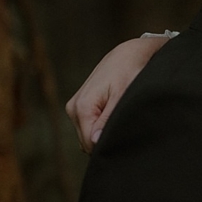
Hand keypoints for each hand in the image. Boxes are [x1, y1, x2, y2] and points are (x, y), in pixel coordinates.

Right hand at [65, 35, 169, 151]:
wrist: (126, 55)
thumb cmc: (128, 73)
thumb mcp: (122, 97)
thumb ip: (107, 119)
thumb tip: (95, 142)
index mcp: (81, 107)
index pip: (90, 144)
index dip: (107, 146)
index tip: (124, 139)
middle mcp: (73, 108)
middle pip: (87, 142)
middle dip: (105, 140)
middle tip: (125, 128)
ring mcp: (74, 107)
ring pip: (87, 135)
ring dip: (103, 133)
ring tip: (120, 118)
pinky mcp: (79, 106)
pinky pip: (88, 126)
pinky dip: (100, 127)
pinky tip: (113, 115)